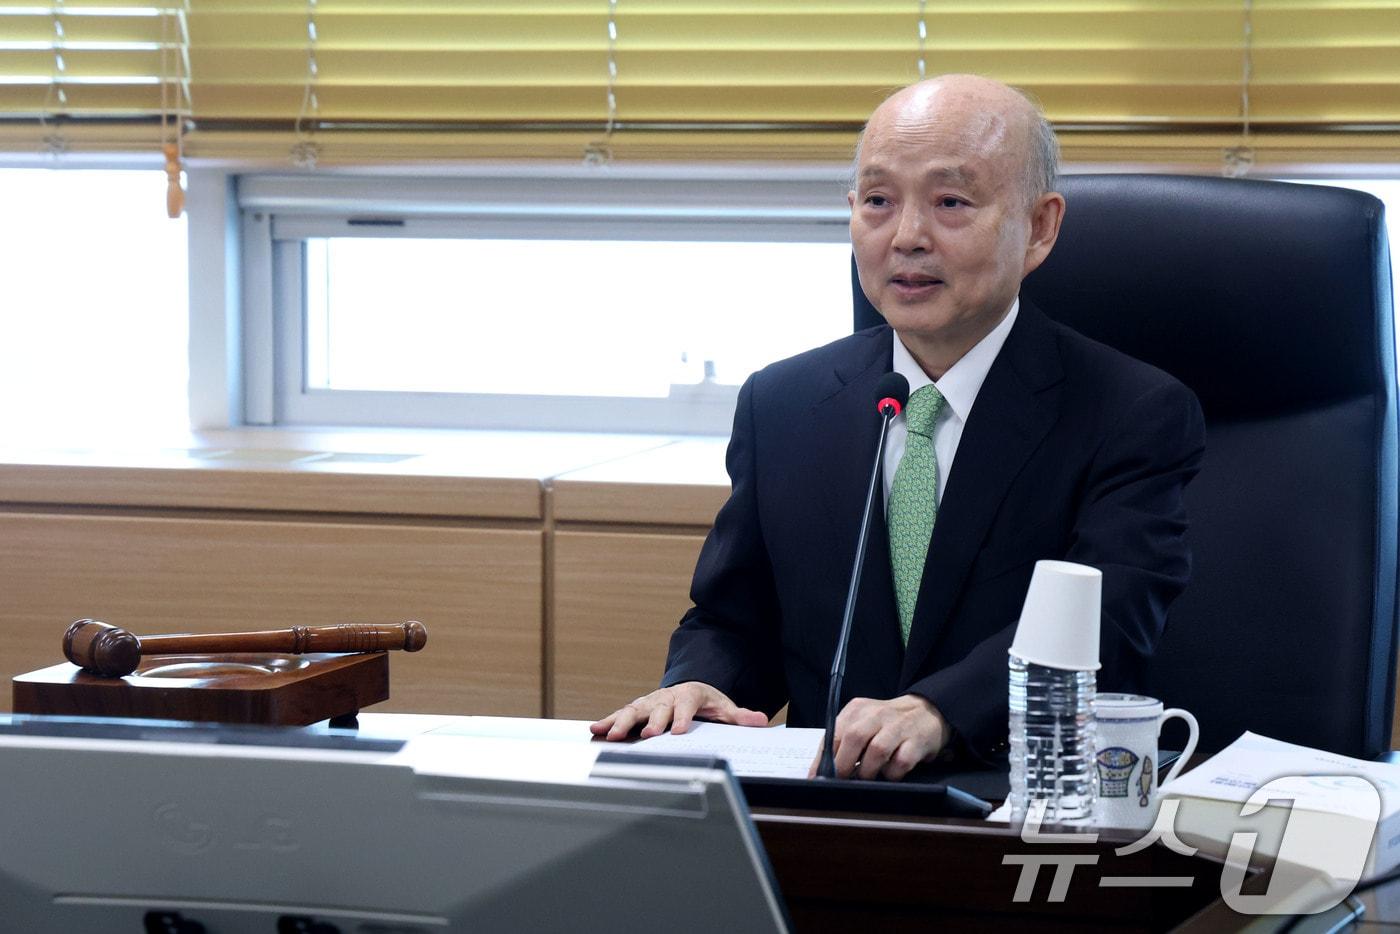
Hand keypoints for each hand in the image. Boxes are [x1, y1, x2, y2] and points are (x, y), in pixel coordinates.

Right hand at [590, 681, 768, 740]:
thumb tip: (760, 720)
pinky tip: (596, 729)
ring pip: (635, 710)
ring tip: (611, 735)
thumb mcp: (725, 707)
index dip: (682, 717)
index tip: (679, 731)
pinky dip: (608, 721)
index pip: (687, 705)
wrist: (690, 687)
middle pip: (659, 708)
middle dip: (652, 722)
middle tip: (648, 736)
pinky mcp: (638, 709)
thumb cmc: (707, 701)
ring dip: (622, 722)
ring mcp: (650, 702)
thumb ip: (740, 716)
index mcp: (690, 694)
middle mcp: (667, 696)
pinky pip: (621, 714)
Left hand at [809, 694, 948, 780]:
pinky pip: (899, 763)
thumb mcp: (863, 722)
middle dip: (844, 764)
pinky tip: (890, 773)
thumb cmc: (888, 723)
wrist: (926, 712)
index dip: (824, 758)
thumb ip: (844, 741)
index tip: (817, 777)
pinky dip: (891, 774)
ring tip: (867, 777)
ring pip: (876, 751)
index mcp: (858, 709)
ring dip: (867, 771)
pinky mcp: (916, 742)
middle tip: (842, 780)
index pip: (834, 733)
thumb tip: (823, 770)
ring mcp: (898, 727)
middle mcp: (877, 714)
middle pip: (854, 738)